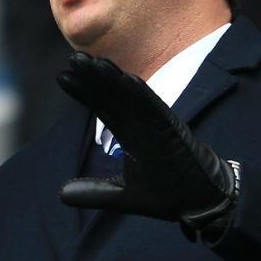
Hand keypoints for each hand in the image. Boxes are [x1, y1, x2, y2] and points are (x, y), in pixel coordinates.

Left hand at [56, 52, 238, 230]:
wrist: (199, 203)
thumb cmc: (167, 193)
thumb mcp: (121, 195)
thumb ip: (93, 191)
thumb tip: (60, 195)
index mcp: (129, 133)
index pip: (102, 107)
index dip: (82, 92)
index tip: (61, 77)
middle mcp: (140, 123)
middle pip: (112, 95)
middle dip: (92, 76)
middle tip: (72, 58)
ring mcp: (156, 124)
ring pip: (131, 95)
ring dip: (113, 77)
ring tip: (93, 60)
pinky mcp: (172, 129)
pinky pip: (155, 108)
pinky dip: (142, 94)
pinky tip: (126, 78)